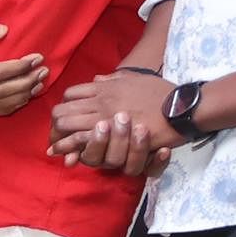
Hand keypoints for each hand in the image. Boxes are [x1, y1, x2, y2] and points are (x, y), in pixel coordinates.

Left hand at [49, 67, 177, 172]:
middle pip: (61, 111)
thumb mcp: (137, 79)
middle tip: (55, 137)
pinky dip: (71, 149)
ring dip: (59, 138)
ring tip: (56, 148)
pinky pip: (82, 140)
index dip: (64, 108)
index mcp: (105, 87)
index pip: (70, 95)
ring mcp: (103, 116)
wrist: (180, 108)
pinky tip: (68, 157)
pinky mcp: (110, 134)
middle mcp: (99, 100)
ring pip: (65, 125)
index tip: (64, 119)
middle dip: (55, 125)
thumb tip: (97, 79)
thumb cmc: (163, 93)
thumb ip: (115, 79)